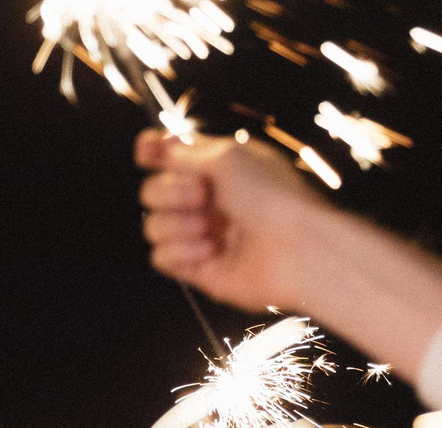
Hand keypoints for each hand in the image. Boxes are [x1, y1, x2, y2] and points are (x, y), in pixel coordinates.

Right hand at [136, 130, 330, 313]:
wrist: (294, 248)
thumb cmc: (271, 196)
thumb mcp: (228, 157)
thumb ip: (183, 152)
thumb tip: (151, 146)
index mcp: (215, 168)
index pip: (169, 156)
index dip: (152, 152)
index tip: (147, 152)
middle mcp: (204, 199)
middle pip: (152, 192)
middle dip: (171, 193)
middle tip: (204, 197)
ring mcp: (198, 234)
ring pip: (154, 226)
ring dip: (179, 226)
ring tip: (213, 231)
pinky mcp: (194, 267)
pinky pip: (162, 257)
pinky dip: (183, 253)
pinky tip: (212, 252)